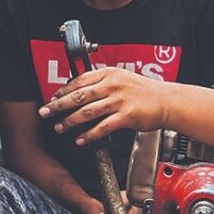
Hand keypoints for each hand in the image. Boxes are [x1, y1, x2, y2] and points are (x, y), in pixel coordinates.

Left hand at [38, 68, 168, 144]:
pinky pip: (102, 127)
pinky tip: (80, 140)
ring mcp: (119, 100)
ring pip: (87, 112)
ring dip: (70, 121)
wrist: (167, 101)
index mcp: (110, 74)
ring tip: (59, 128)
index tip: (52, 99)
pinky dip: (89, 135)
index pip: (79, 81)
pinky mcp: (126, 116)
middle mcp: (112, 85)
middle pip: (78, 96)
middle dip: (58, 106)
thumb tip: (82, 90)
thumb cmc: (145, 92)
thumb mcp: (123, 78)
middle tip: (45, 113)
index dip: (63, 91)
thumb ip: (103, 82)